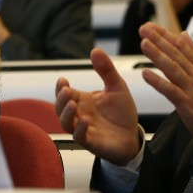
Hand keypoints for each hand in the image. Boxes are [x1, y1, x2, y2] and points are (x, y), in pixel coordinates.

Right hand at [54, 48, 140, 164]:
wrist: (133, 136)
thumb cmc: (122, 113)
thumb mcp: (117, 87)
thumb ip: (106, 70)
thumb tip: (95, 50)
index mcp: (82, 100)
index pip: (64, 93)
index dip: (60, 87)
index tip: (63, 80)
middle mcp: (79, 114)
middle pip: (60, 107)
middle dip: (60, 99)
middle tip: (66, 90)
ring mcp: (83, 129)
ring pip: (66, 123)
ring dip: (66, 113)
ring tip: (72, 104)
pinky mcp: (91, 142)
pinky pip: (80, 137)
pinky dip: (80, 129)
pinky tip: (85, 120)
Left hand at [138, 22, 192, 139]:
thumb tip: (184, 35)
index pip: (181, 46)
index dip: (165, 35)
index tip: (151, 26)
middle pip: (176, 54)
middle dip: (159, 40)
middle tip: (144, 29)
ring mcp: (192, 88)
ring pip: (173, 68)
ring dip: (157, 55)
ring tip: (144, 44)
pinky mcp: (187, 103)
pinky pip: (170, 90)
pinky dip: (158, 82)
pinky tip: (146, 74)